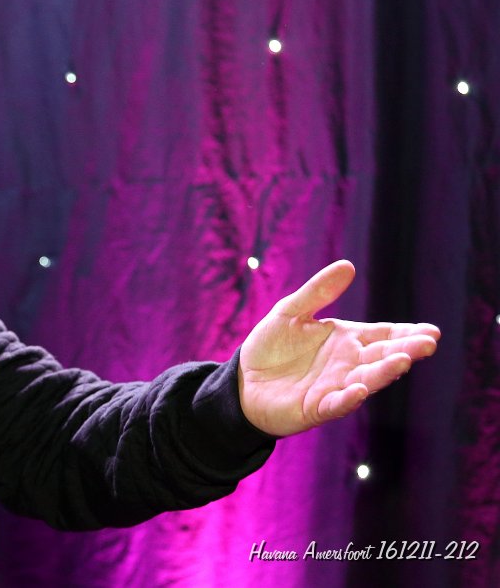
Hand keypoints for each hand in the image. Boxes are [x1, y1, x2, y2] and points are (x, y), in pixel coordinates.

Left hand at [238, 260, 439, 436]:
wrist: (243, 380)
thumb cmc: (271, 347)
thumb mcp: (291, 311)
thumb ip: (318, 292)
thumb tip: (348, 265)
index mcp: (346, 340)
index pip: (383, 335)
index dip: (407, 333)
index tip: (431, 331)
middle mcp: (347, 364)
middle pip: (382, 356)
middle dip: (406, 350)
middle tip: (428, 343)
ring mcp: (335, 387)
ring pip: (366, 380)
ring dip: (383, 372)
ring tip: (402, 361)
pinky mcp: (316, 408)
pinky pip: (336, 404)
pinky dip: (348, 399)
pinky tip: (359, 391)